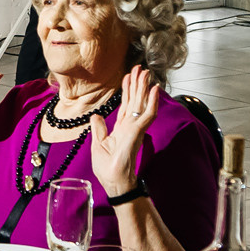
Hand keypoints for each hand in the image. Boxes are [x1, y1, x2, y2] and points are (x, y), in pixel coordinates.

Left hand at [89, 65, 159, 197]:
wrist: (114, 183)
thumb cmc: (108, 169)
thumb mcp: (98, 145)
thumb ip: (99, 129)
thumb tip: (96, 116)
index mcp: (121, 128)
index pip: (126, 104)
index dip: (127, 89)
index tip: (128, 75)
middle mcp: (130, 126)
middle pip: (135, 100)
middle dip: (137, 83)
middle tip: (140, 67)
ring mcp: (135, 129)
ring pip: (141, 104)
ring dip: (144, 88)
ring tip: (147, 73)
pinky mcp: (138, 134)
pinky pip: (147, 115)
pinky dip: (151, 102)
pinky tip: (154, 90)